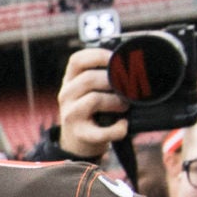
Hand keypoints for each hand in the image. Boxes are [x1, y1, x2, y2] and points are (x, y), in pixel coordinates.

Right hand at [56, 46, 125, 163]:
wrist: (78, 140)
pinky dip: (117, 129)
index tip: (116, 60)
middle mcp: (66, 95)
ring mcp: (71, 114)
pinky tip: (123, 125)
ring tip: (124, 106)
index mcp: (70, 80)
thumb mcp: (89, 89)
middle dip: (113, 80)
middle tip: (127, 88)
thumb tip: (130, 63)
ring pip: (94, 99)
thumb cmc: (92, 110)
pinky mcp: (80, 133)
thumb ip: (102, 75)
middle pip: (88, 78)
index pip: (77, 60)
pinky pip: (101, 131)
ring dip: (116, 101)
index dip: (99, 55)